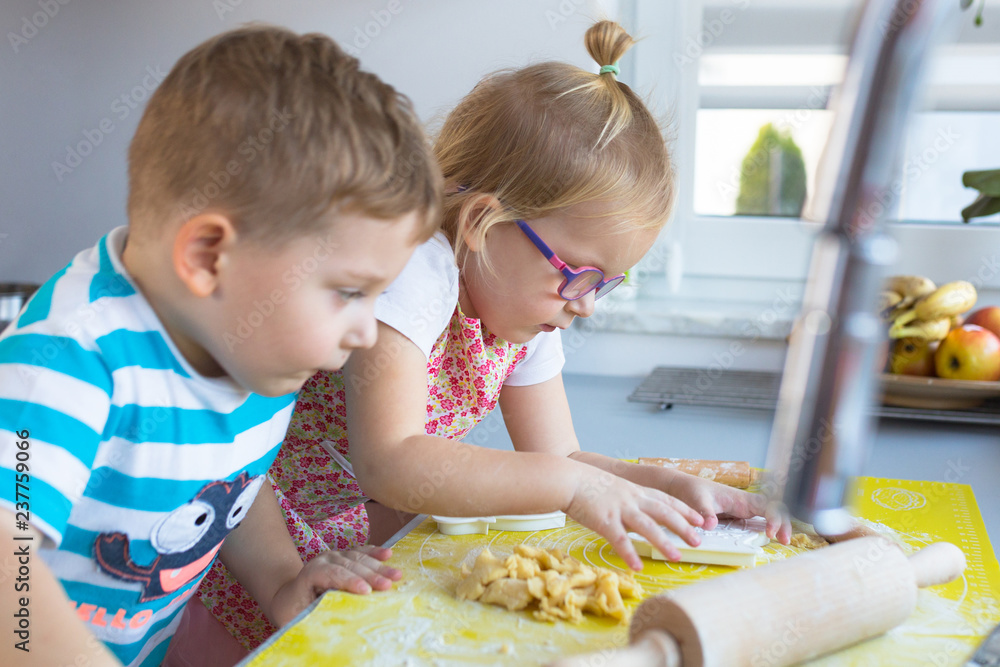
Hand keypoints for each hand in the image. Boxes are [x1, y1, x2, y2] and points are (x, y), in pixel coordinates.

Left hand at [267, 546, 401, 626]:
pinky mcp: (345, 555)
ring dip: (379, 566)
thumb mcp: (301, 615)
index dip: (349, 581)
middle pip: (349, 565)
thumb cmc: (296, 610)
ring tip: (396, 575)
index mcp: (311, 573)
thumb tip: (337, 617)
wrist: (290, 596)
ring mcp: (336, 555)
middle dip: (370, 575)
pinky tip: (388, 554)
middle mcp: (324, 560)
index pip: (331, 574)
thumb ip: (317, 612)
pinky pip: (362, 552)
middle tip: (388, 585)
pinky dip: (375, 553)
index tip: (366, 591)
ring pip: (359, 558)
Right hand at [566, 467, 704, 570]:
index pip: (666, 500)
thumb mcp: (614, 488)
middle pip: (663, 513)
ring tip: (677, 557)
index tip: (700, 520)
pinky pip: (619, 540)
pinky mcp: (604, 521)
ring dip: (663, 542)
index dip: (684, 511)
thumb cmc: (586, 484)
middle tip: (698, 541)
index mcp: (635, 491)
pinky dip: (629, 554)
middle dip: (683, 527)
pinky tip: (637, 567)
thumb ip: (627, 501)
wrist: (567, 479)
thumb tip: (637, 516)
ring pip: (647, 527)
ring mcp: (619, 510)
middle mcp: (632, 499)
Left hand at [665, 473, 791, 544]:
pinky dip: (769, 527)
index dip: (773, 518)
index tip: (770, 532)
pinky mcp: (740, 516)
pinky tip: (772, 537)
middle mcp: (746, 503)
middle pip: (775, 509)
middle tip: (785, 540)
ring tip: (783, 541)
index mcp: (740, 498)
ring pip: (770, 514)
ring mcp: (745, 509)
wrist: (683, 487)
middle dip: (784, 522)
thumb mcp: (696, 500)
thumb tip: (710, 525)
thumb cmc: (692, 491)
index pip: (767, 505)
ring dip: (780, 525)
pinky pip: (760, 520)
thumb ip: (704, 512)